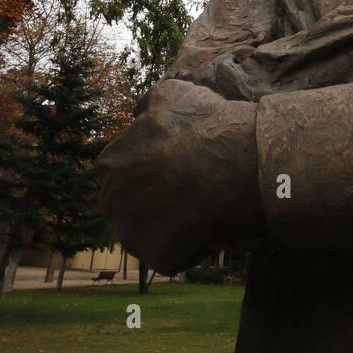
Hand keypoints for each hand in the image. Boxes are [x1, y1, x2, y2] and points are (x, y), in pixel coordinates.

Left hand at [96, 79, 263, 272]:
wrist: (241, 166)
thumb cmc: (210, 128)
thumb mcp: (174, 94)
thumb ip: (148, 103)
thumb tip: (137, 110)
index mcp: (111, 162)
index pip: (128, 174)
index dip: (159, 173)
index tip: (185, 170)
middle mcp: (110, 199)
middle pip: (135, 208)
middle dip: (161, 203)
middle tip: (196, 193)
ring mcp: (131, 232)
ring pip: (151, 235)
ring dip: (173, 228)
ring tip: (204, 211)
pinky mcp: (156, 256)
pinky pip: (172, 257)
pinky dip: (190, 250)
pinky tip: (210, 230)